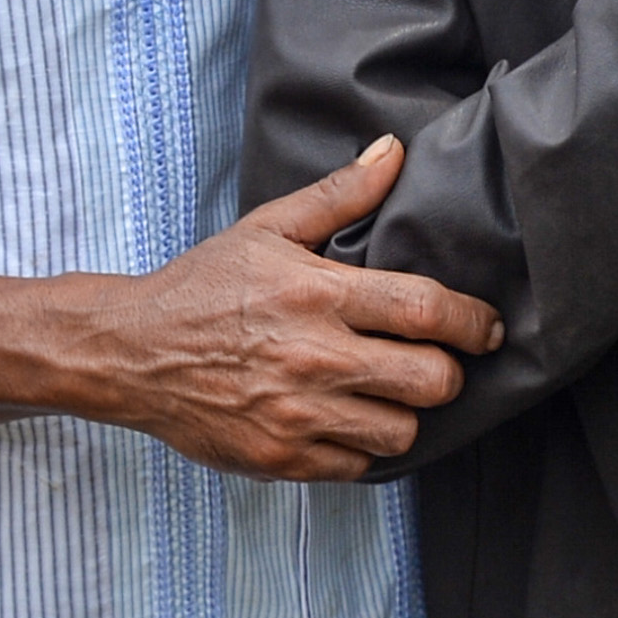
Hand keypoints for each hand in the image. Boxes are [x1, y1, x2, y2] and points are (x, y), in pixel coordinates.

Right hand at [89, 136, 502, 483]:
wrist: (130, 353)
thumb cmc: (202, 287)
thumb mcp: (267, 229)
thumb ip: (338, 196)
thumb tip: (393, 151)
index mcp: (317, 294)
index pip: (427, 310)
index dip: (474, 321)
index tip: (487, 328)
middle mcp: (313, 358)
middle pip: (432, 381)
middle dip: (446, 373)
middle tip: (433, 362)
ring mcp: (297, 415)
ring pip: (402, 432)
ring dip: (404, 413)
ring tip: (385, 393)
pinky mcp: (280, 459)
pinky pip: (356, 467)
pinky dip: (359, 446)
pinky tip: (342, 419)